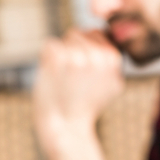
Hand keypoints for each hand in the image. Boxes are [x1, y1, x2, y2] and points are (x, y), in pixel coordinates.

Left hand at [33, 29, 124, 144]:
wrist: (64, 127)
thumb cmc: (85, 106)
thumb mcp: (110, 85)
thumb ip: (110, 59)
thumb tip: (100, 32)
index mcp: (114, 58)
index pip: (95, 34)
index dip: (86, 51)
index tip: (82, 74)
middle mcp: (98, 56)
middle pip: (78, 34)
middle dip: (72, 51)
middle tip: (70, 79)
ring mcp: (77, 56)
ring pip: (64, 40)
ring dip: (59, 56)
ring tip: (63, 79)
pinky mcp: (57, 59)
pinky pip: (49, 45)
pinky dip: (45, 58)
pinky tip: (52, 77)